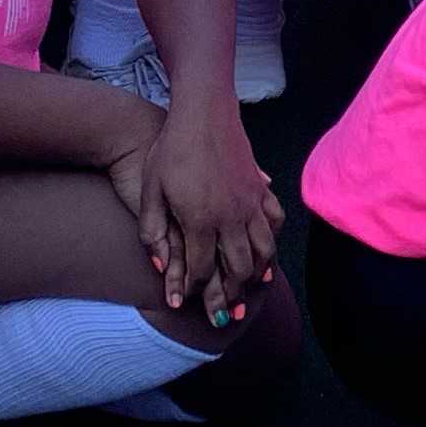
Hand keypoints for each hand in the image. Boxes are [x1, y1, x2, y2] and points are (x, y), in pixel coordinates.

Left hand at [117, 106, 281, 328]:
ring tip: (248, 292)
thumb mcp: (150, 192)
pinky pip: (275, 222)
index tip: (184, 303)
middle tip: (224, 314)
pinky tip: (267, 254)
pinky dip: (273, 243)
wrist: (203, 111)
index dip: (194, 291)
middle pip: (239, 269)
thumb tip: (161, 270)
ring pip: (263, 250)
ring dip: (256, 275)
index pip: (202, 271)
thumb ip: (153, 233)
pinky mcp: (260, 187)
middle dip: (231, 296)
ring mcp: (250, 202)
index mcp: (201, 220)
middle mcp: (232, 216)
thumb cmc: (171, 150)